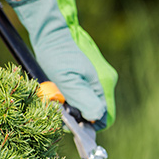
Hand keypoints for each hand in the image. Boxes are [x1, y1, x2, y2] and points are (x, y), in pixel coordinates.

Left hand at [10, 0, 118, 128]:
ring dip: (75, 106)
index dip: (89, 125)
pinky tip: (60, 91)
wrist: (53, 33)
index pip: (105, 118)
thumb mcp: (66, 80)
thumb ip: (81, 98)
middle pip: (97, 111)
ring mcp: (99, 76)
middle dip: (80, 116)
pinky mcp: (90, 73)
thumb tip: (95, 118)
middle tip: (60, 112)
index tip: (71, 125)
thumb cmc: (57, 55)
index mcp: (102, 84)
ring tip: (58, 99)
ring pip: (90, 102)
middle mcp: (105, 80)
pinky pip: (85, 92)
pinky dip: (73, 96)